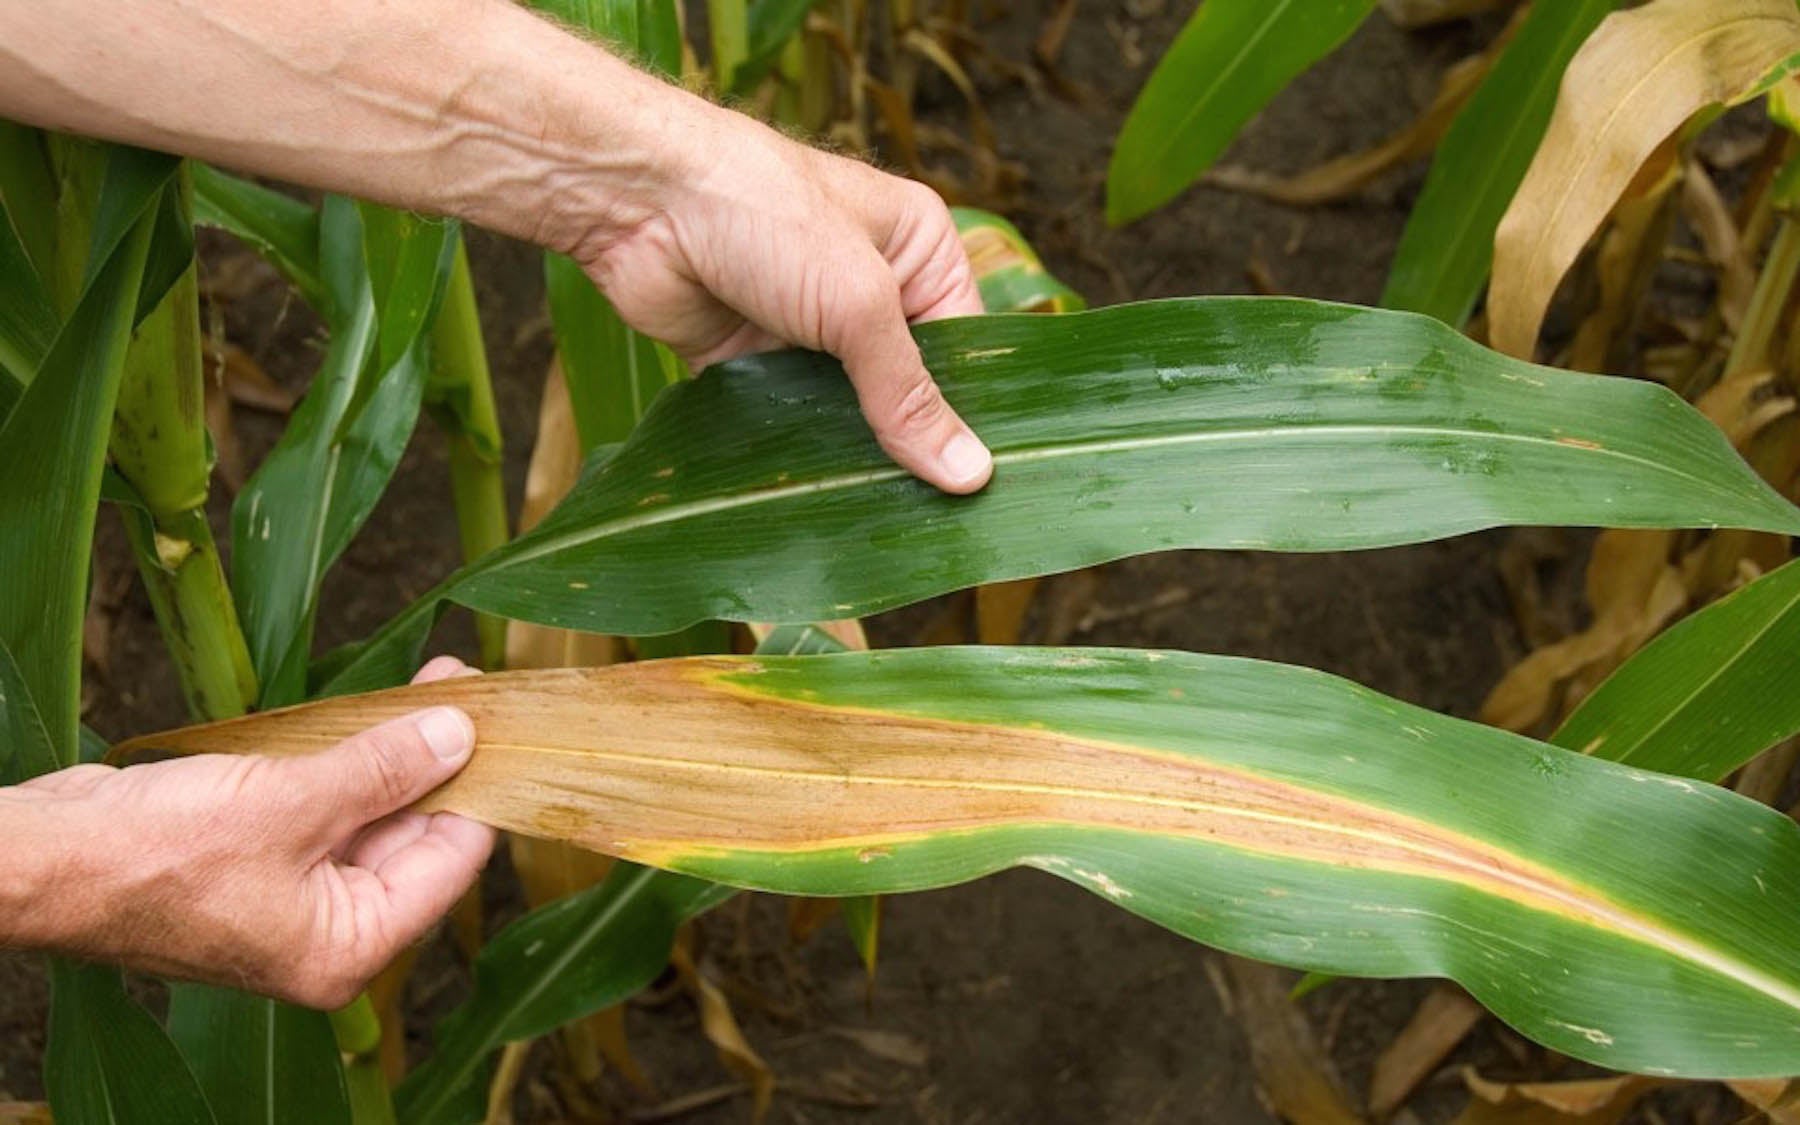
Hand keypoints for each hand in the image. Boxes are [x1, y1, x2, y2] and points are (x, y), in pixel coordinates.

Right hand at [7, 656, 493, 1007]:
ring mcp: (291, 897)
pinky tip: (370, 713)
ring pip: (369, 816)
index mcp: (348, 948)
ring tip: (431, 685)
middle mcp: (327, 932)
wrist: (42, 858)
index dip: (479, 789)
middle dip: (439, 761)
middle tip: (464, 688)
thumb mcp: (290, 802)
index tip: (503, 725)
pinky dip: (345, 764)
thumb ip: (382, 769)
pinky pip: (324, 809)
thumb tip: (459, 736)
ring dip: (395, 753)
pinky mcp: (258, 859)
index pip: (449, 863)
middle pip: (414, 837)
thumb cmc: (154, 854)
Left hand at [579, 112, 993, 493]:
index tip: (975, 483)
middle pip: (905, 386)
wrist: (636, 201)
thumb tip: (971, 475)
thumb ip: (908, 393)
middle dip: (908, 441)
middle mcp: (869, 287)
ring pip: (847, 410)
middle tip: (927, 514)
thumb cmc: (764, 215)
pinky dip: (794, 450)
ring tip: (874, 515)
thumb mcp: (858, 303)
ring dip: (849, 453)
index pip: (964, 346)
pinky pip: (788, 418)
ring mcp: (808, 324)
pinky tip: (809, 498)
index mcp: (918, 249)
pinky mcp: (752, 357)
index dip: (968, 412)